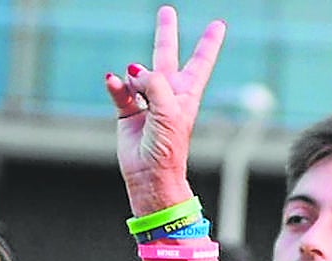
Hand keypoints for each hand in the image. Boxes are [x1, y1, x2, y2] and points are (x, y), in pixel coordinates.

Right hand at [104, 6, 224, 210]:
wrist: (151, 174)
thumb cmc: (168, 147)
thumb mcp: (169, 111)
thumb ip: (155, 84)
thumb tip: (134, 71)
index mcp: (186, 94)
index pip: (200, 62)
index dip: (208, 43)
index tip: (218, 25)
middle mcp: (167, 93)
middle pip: (166, 56)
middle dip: (166, 33)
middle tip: (166, 11)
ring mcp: (147, 101)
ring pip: (137, 75)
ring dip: (133, 79)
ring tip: (135, 92)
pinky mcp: (127, 111)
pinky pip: (119, 89)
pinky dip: (116, 86)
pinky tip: (113, 82)